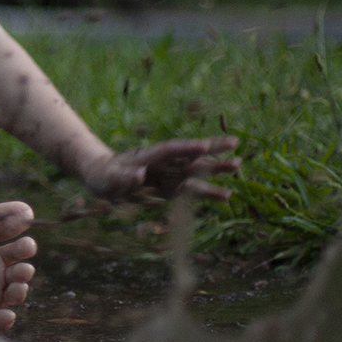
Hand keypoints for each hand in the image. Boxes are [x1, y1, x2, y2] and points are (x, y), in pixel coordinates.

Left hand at [82, 135, 240, 200]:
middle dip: (211, 152)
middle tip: (236, 146)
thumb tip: (139, 176)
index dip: (186, 148)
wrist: (103, 177)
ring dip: (215, 170)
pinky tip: (227, 195)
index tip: (204, 146)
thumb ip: (123, 178)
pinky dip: (208, 192)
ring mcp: (168, 175)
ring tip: (239, 165)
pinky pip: (192, 190)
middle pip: (189, 156)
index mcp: (147, 156)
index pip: (169, 151)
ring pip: (196, 171)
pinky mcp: (170, 188)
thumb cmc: (103, 176)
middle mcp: (162, 163)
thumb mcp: (108, 179)